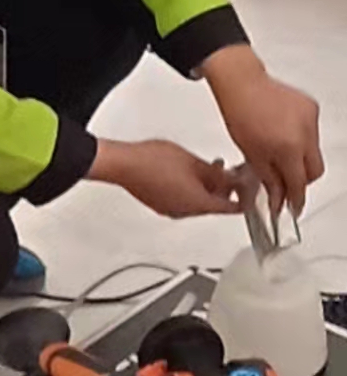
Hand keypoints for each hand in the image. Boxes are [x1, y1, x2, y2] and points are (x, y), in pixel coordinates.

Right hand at [88, 138, 242, 218]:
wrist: (124, 165)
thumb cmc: (154, 163)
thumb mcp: (196, 163)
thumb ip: (219, 175)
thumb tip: (234, 180)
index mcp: (199, 205)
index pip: (232, 208)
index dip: (245, 198)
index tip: (251, 191)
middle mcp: (186, 212)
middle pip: (215, 206)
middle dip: (226, 190)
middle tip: (233, 175)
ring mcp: (171, 210)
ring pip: (199, 203)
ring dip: (209, 188)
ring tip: (211, 169)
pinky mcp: (160, 204)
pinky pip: (183, 200)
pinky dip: (192, 190)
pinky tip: (190, 174)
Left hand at [201, 47, 323, 216]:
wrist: (242, 84)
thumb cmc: (240, 113)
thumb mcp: (252, 156)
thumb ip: (270, 181)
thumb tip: (278, 199)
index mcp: (288, 147)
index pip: (299, 184)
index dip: (295, 200)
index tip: (292, 208)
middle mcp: (305, 132)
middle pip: (315, 171)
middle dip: (302, 181)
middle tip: (286, 185)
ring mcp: (310, 118)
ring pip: (314, 152)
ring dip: (300, 159)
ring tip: (279, 154)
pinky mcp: (311, 107)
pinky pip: (312, 133)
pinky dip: (300, 140)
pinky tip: (283, 136)